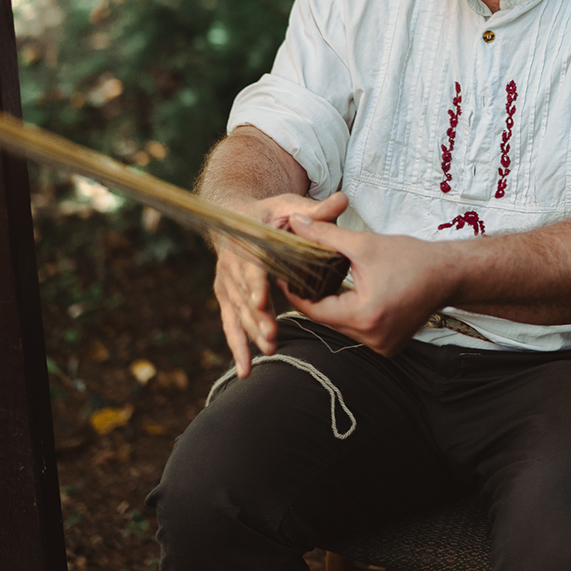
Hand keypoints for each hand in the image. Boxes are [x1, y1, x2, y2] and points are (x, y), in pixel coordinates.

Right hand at [214, 191, 347, 375]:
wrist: (234, 217)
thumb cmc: (268, 212)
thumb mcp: (289, 205)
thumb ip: (316, 210)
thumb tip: (343, 200)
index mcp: (247, 241)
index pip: (250, 264)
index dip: (254, 281)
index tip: (261, 298)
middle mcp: (231, 264)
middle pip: (243, 294)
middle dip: (256, 316)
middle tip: (271, 335)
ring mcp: (227, 283)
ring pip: (237, 312)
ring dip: (250, 332)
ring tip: (269, 348)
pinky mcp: (227, 298)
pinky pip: (231, 324)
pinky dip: (237, 347)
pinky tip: (246, 371)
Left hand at [284, 217, 459, 354]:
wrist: (449, 274)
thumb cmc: (412, 258)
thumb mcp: (364, 243)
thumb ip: (325, 234)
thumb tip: (296, 223)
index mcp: (364, 316)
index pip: (313, 309)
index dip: (295, 292)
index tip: (284, 275)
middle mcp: (372, 338)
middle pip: (327, 319)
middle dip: (314, 296)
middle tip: (302, 274)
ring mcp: (382, 346)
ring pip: (341, 326)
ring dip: (333, 305)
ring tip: (324, 282)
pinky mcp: (388, 347)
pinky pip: (358, 331)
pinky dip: (351, 314)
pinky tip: (351, 295)